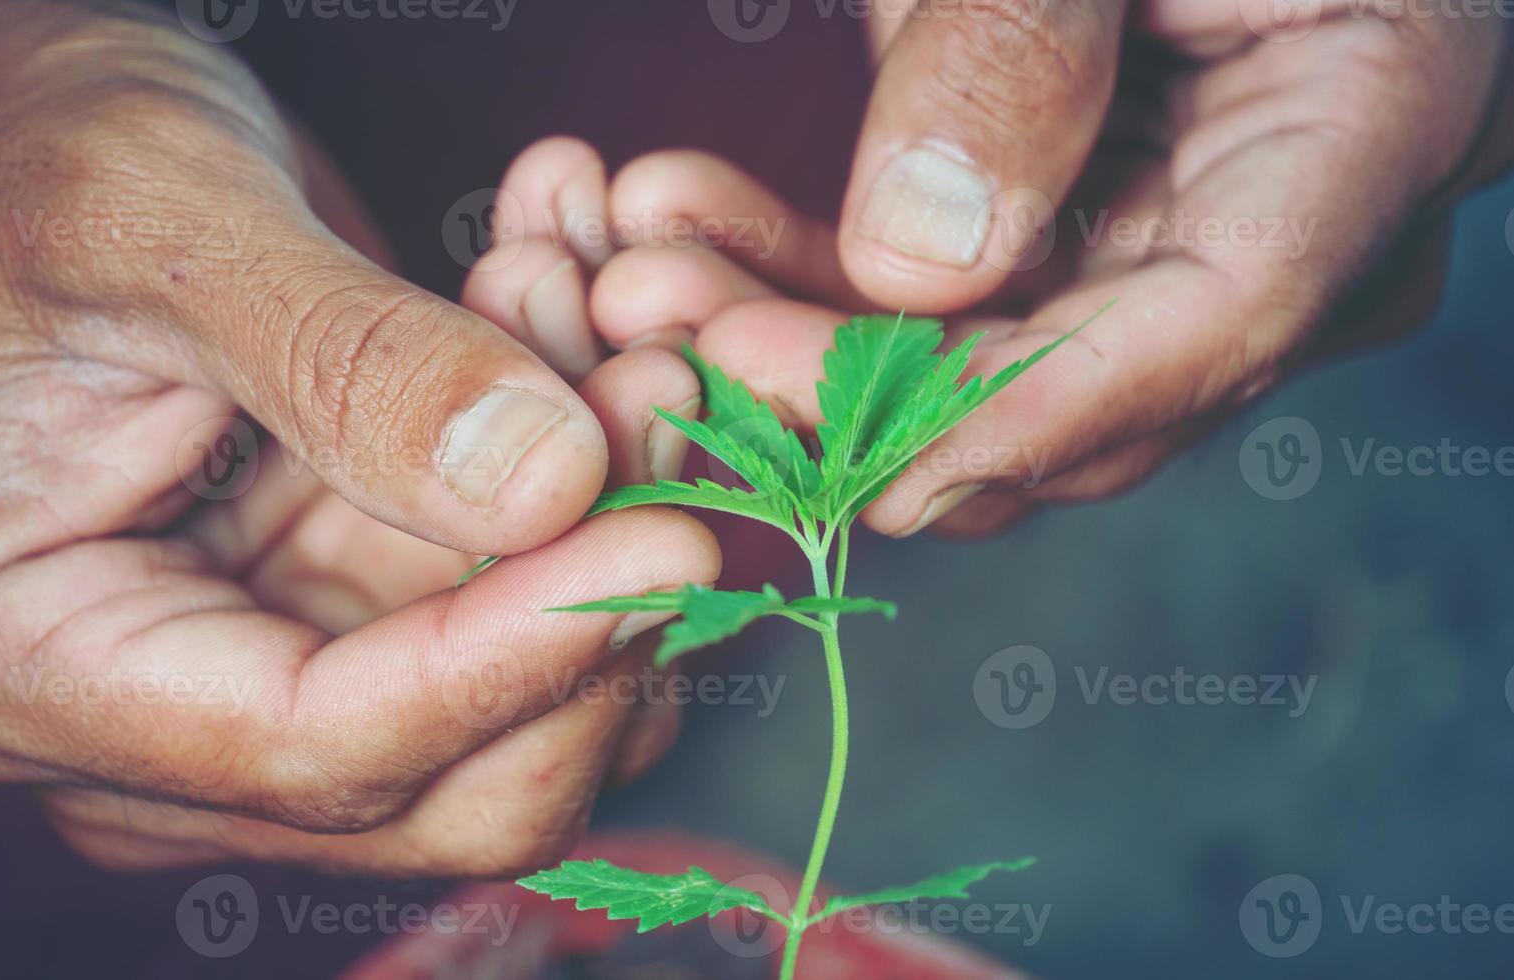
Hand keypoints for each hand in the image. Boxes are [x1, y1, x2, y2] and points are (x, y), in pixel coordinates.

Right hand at [0, 9, 714, 875]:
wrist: (1, 124)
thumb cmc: (12, 156)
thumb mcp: (156, 222)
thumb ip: (345, 367)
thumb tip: (551, 487)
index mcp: (32, 668)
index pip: (316, 748)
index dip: (511, 665)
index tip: (671, 545)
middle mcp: (160, 714)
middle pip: (449, 773)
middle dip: (591, 599)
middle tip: (665, 395)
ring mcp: (268, 661)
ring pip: (520, 684)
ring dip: (607, 507)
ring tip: (617, 311)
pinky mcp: (352, 596)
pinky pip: (519, 583)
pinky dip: (583, 460)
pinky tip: (582, 310)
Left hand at [566, 4, 1513, 536]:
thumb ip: (1023, 47)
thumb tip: (920, 264)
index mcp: (1378, 116)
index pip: (1218, 325)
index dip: (1022, 413)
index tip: (845, 453)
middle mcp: (1291, 224)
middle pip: (1070, 382)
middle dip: (847, 380)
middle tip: (660, 321)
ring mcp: (1174, 243)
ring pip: (973, 367)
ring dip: (789, 331)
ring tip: (635, 272)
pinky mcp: (1067, 239)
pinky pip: (929, 306)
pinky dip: (798, 277)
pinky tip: (679, 229)